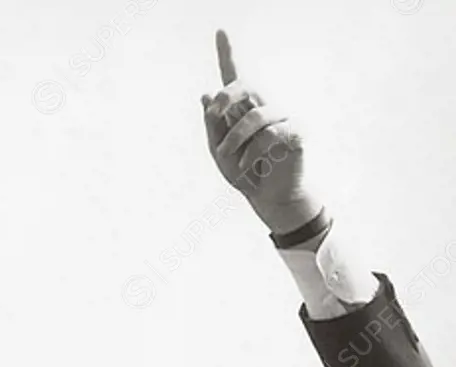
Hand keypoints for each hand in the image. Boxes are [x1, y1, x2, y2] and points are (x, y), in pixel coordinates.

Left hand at [201, 30, 321, 234]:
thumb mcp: (218, 151)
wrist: (266, 198)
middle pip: (244, 85)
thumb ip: (212, 125)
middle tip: (214, 113)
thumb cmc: (244, 173)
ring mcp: (282, 117)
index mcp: (242, 108)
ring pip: (254, 116)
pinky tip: (247, 167)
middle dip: (226, 98)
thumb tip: (207, 93)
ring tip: (228, 158)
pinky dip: (253, 153)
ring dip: (234, 139)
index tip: (219, 31)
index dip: (226, 53)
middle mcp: (263, 106)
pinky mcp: (297, 132)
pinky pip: (271, 134)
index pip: (234, 77)